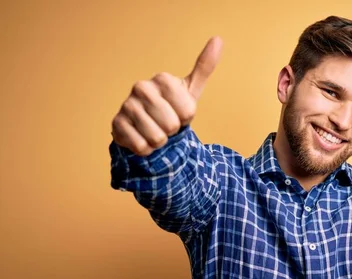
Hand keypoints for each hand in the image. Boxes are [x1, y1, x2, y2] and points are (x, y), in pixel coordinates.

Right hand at [111, 37, 222, 155]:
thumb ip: (204, 67)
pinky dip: (146, 149)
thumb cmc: (171, 107)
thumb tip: (218, 39)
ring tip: (154, 129)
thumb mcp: (190, 90)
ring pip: (157, 138)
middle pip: (172, 125)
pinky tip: (141, 137)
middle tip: (165, 122)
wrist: (145, 126)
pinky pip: (142, 146)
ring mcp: (127, 105)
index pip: (188, 112)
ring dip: (159, 141)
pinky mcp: (116, 124)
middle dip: (172, 130)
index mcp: (162, 79)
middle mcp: (141, 87)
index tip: (178, 111)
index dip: (186, 117)